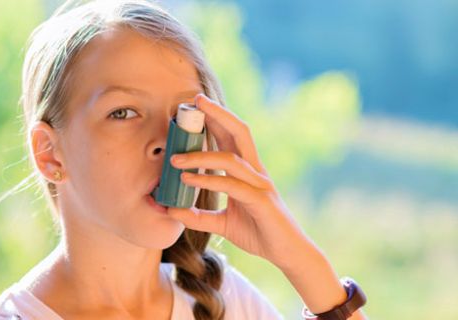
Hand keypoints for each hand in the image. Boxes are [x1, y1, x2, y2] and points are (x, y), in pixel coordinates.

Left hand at [167, 93, 317, 269]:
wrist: (287, 254)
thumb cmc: (258, 233)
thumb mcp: (222, 223)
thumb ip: (199, 216)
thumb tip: (172, 210)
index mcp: (247, 171)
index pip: (231, 136)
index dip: (216, 118)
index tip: (194, 107)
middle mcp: (255, 171)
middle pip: (239, 132)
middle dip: (218, 113)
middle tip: (196, 100)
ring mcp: (260, 184)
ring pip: (230, 158)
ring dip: (200, 155)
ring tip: (174, 159)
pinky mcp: (260, 201)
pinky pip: (231, 185)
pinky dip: (208, 180)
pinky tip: (188, 180)